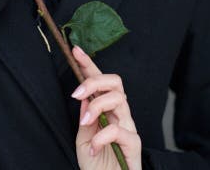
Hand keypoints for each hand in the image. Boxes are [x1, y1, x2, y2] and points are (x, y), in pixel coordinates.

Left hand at [71, 45, 142, 169]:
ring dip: (97, 106)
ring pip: (119, 100)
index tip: (76, 50)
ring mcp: (128, 128)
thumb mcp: (83, 140)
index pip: (100, 82)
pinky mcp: (134, 144)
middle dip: (94, 81)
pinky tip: (95, 149)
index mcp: (106, 111)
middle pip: (115, 83)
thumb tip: (84, 99)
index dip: (89, 65)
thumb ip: (85, 119)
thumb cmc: (97, 166)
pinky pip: (119, 130)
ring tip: (85, 122)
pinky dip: (102, 137)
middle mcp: (119, 115)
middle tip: (77, 93)